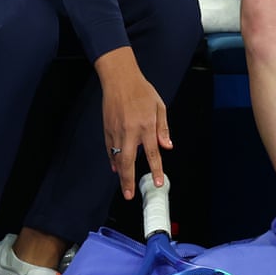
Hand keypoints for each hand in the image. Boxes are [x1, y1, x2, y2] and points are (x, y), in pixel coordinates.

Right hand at [96, 47, 171, 199]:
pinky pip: (110, 149)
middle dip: (129, 180)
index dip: (155, 170)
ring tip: (124, 187)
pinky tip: (116, 168)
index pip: (152, 153)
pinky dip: (113, 160)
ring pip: (117, 158)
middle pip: (129, 161)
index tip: (156, 183)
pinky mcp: (107, 129)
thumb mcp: (159, 106)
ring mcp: (117, 131)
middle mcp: (130, 131)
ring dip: (121, 174)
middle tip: (129, 195)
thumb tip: (168, 146)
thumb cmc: (141, 91)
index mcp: (146, 126)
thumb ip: (163, 128)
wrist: (120, 79)